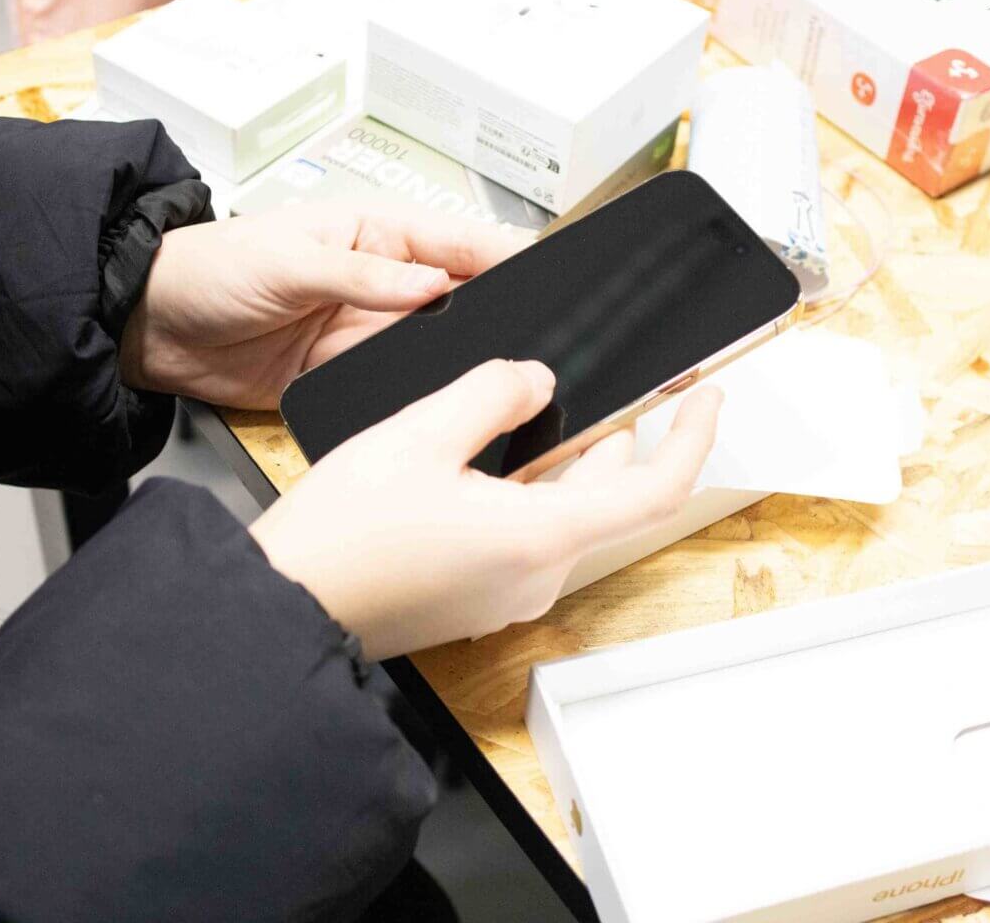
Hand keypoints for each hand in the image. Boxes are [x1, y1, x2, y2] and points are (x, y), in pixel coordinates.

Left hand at [120, 205, 530, 407]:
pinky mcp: (348, 376)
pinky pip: (399, 386)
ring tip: (509, 379)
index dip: (507, 257)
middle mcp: (384, 284)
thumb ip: (364, 277)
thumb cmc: (212, 267)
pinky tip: (450, 407)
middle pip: (462, 301)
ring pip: (438, 349)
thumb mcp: (291, 259)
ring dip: (464, 362)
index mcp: (377, 234)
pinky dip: (424, 395)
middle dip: (499, 317)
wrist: (151, 327)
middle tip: (543, 339)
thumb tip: (432, 286)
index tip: (551, 276)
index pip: (459, 242)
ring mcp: (368, 333)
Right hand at [250, 359, 722, 658]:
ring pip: (563, 515)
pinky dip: (528, 491)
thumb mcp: (419, 434)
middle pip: (607, 499)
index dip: (692, 438)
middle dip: (617, 438)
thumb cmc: (340, 539)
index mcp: (539, 539)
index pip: (655, 490)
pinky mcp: (474, 598)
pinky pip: (525, 537)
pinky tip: (486, 457)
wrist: (285, 608)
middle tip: (611, 386)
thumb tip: (535, 380)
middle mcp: (534, 577)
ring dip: (566, 462)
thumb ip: (493, 393)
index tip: (705, 398)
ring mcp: (505, 595)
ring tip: (536, 407)